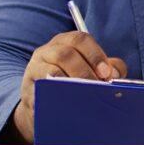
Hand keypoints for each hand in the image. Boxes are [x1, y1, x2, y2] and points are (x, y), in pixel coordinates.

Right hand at [11, 31, 126, 143]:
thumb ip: (109, 68)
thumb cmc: (74, 82)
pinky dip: (55, 95)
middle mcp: (48, 51)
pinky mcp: (27, 88)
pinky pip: (40, 90)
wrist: (47, 105)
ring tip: (85, 94)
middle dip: (85, 70)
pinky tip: (68, 101)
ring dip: (72, 83)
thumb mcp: (92, 70)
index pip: (81, 39)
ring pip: (52, 71)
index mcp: (66, 42)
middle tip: (98, 86)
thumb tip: (116, 74)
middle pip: (66, 54)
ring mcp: (35, 68)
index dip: (96, 55)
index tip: (107, 73)